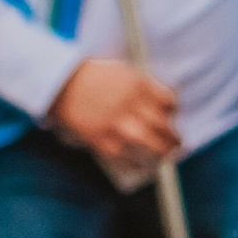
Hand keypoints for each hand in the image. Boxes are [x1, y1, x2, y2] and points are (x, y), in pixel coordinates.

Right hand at [51, 56, 179, 180]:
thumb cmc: (94, 78)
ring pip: (150, 146)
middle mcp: (130, 105)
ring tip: (164, 156)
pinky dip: (137, 163)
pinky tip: (142, 165)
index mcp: (138, 85)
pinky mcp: (101, 140)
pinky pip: (126, 158)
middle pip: (163, 127)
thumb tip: (165, 109)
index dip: (173, 112)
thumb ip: (143, 87)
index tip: (172, 117)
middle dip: (174, 138)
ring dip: (161, 154)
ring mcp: (116, 124)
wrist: (60, 84)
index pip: (169, 103)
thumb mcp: (123, 72)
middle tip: (177, 143)